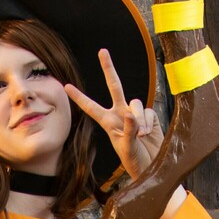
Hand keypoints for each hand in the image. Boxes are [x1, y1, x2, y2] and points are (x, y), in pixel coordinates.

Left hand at [66, 47, 163, 179]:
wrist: (151, 166)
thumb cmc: (134, 161)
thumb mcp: (127, 148)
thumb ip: (128, 130)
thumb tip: (130, 113)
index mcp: (108, 123)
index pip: (91, 107)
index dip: (79, 97)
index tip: (66, 86)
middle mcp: (120, 114)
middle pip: (115, 86)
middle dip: (108, 68)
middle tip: (102, 51)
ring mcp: (134, 113)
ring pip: (135, 104)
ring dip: (138, 121)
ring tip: (141, 136)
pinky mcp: (148, 115)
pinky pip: (147, 111)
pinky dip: (148, 123)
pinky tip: (148, 134)